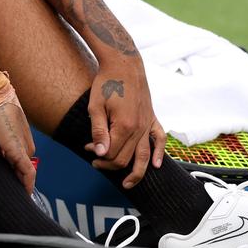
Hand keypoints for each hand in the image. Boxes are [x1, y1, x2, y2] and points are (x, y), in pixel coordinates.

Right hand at [0, 82, 36, 193]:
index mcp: (18, 143)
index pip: (20, 166)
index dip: (16, 178)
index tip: (12, 188)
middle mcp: (24, 147)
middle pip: (23, 171)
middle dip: (19, 185)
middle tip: (16, 198)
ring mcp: (23, 148)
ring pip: (26, 173)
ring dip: (23, 186)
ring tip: (20, 200)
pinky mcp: (18, 149)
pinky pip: (27, 171)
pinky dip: (26, 183)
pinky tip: (25, 194)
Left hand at [84, 57, 166, 188]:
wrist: (124, 64)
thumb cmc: (106, 84)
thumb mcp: (95, 107)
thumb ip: (98, 132)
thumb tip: (100, 153)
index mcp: (124, 126)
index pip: (114, 154)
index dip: (100, 158)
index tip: (88, 152)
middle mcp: (139, 128)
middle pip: (127, 157)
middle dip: (111, 165)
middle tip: (96, 163)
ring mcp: (148, 123)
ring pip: (145, 155)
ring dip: (137, 171)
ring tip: (128, 183)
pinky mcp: (152, 117)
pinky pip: (159, 138)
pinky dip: (159, 152)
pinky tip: (156, 165)